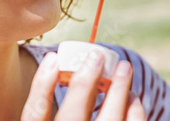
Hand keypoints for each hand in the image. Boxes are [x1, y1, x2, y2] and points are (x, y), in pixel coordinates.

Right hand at [21, 51, 144, 120]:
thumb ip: (45, 113)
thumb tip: (55, 67)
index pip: (35, 113)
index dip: (42, 84)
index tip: (53, 57)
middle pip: (73, 116)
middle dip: (86, 82)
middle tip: (97, 55)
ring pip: (108, 120)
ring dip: (119, 91)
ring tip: (125, 67)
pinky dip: (134, 111)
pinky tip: (133, 97)